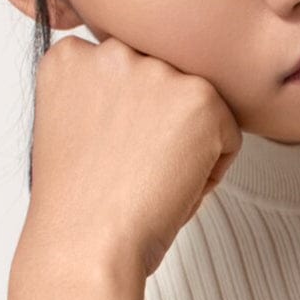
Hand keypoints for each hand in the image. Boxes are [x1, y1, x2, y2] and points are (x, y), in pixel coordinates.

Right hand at [23, 32, 242, 278]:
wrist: (86, 246)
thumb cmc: (78, 212)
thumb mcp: (71, 135)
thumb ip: (101, 102)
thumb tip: (146, 104)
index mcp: (71, 59)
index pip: (125, 79)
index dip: (126, 128)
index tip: (114, 160)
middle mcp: (112, 52)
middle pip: (163, 88)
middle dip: (159, 131)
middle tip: (135, 177)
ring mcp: (158, 71)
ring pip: (196, 111)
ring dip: (185, 150)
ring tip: (150, 185)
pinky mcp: (200, 99)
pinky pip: (228, 136)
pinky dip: (211, 172)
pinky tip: (172, 192)